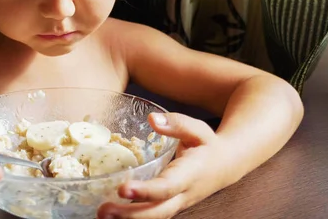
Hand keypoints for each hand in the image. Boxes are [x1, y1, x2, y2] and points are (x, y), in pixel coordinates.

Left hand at [98, 113, 234, 218]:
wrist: (225, 166)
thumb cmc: (207, 145)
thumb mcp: (197, 129)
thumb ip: (176, 124)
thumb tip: (152, 119)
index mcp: (190, 174)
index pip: (166, 187)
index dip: (145, 191)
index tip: (123, 189)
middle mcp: (183, 194)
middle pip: (157, 212)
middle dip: (130, 214)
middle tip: (103, 210)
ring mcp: (176, 204)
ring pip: (154, 217)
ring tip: (101, 214)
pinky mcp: (169, 206)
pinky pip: (151, 215)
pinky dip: (132, 217)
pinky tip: (112, 214)